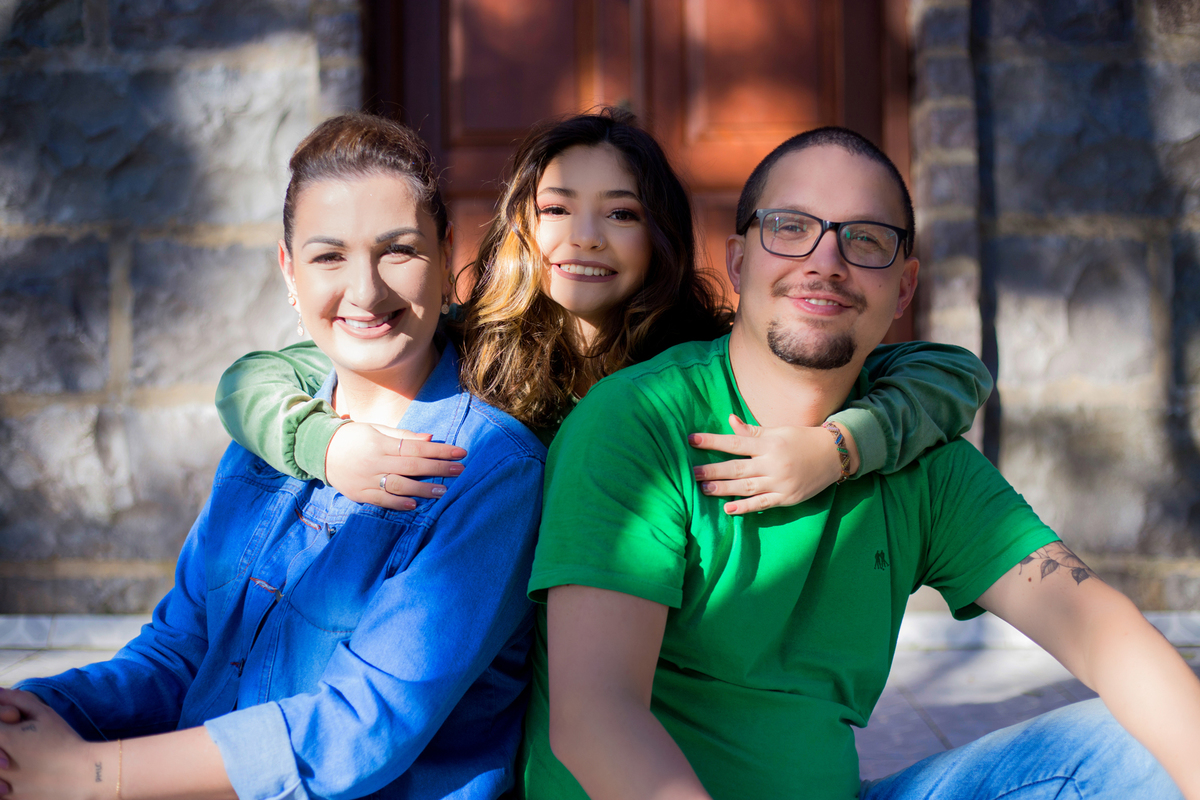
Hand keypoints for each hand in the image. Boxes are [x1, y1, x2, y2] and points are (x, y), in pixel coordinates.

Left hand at [0, 687, 108, 799]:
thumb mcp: (44, 714)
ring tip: (15, 763)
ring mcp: (3, 784)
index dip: (1, 722)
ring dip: (1, 765)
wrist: (82, 773)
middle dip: (2, 746)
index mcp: (2, 738)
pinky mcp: (11, 799)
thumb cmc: (64, 740)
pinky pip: (1, 791)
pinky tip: (15, 779)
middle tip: (15, 747)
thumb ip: (17, 699)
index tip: (12, 723)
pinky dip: (5, 784)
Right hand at [325, 422, 466, 510]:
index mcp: (381, 443)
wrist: (319, 450)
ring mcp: (367, 479)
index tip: (460, 452)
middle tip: (460, 470)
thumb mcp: (377, 429)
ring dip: (423, 489)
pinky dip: (398, 503)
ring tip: (443, 490)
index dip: (439, 450)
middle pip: (412, 466)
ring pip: (399, 486)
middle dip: (438, 468)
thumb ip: (403, 436)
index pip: (416, 447)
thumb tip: (430, 439)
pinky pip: (381, 500)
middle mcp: (375, 461)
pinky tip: (415, 504)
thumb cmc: (354, 437)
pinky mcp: (360, 494)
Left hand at [688, 415, 843, 514]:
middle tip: (692, 473)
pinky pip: (762, 503)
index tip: (692, 440)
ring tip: (704, 489)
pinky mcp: (787, 497)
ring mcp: (780, 482)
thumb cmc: (802, 439)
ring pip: (746, 487)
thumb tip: (729, 420)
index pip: (735, 442)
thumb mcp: (778, 431)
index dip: (712, 442)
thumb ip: (752, 431)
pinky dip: (745, 507)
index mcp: (769, 443)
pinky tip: (728, 509)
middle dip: (713, 470)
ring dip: (724, 489)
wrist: (834, 455)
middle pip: (737, 468)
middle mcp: (772, 463)